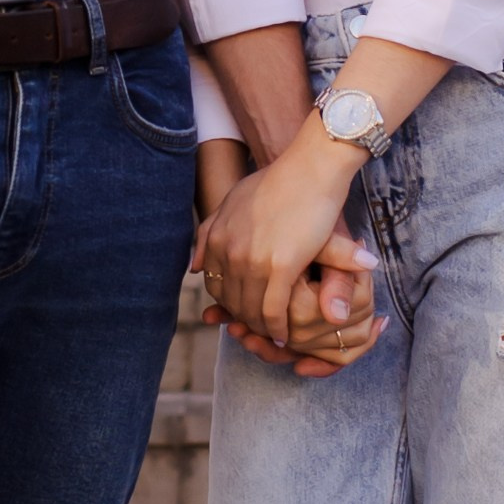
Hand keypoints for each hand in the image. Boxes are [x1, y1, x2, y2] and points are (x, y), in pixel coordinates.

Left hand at [201, 140, 379, 352]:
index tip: (243, 309)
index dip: (228, 302)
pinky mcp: (280, 267)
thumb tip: (193, 267)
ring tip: (273, 334)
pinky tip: (285, 333)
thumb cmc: (279, 182)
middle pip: (230, 301)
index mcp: (215, 237)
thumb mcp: (234, 201)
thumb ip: (210, 232)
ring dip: (261, 327)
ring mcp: (251, 261)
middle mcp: (227, 251)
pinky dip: (277, 327)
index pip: (213, 285)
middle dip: (244, 319)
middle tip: (260, 330)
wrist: (310, 169)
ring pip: (250, 310)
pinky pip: (272, 310)